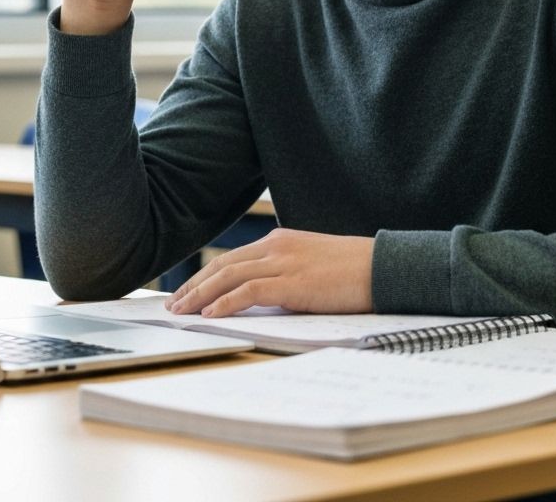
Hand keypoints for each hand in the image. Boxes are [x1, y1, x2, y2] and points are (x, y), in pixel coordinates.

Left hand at [166, 228, 374, 317]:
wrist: (382, 266)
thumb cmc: (352, 271)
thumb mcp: (311, 266)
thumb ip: (285, 275)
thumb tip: (264, 298)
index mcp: (280, 240)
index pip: (232, 258)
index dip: (205, 276)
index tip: (187, 292)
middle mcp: (276, 245)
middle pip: (223, 265)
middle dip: (194, 286)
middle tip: (173, 305)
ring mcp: (283, 261)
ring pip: (228, 276)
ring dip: (200, 296)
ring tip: (181, 312)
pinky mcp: (292, 281)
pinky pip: (248, 291)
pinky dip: (225, 302)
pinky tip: (209, 314)